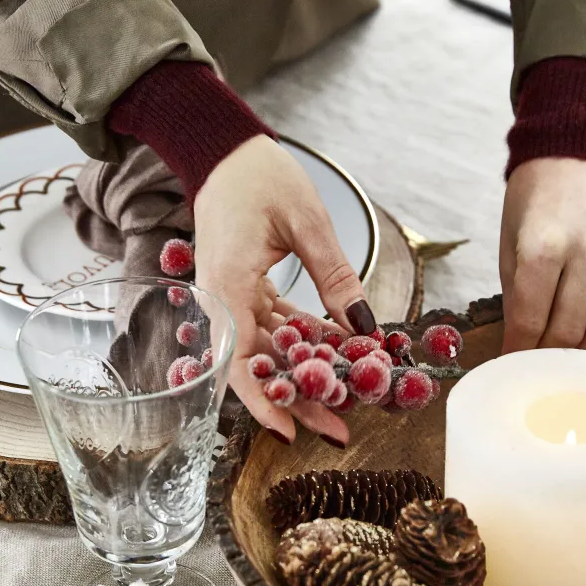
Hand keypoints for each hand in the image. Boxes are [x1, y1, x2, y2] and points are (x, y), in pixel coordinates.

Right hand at [193, 135, 372, 446]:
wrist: (224, 150)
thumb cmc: (258, 176)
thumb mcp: (307, 222)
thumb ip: (335, 276)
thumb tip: (364, 325)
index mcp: (227, 286)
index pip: (239, 365)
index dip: (264, 404)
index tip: (290, 434)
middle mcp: (222, 301)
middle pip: (258, 367)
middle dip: (298, 401)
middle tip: (341, 429)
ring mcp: (230, 297)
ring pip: (267, 351)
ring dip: (304, 374)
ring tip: (347, 396)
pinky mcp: (242, 290)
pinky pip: (272, 327)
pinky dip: (302, 342)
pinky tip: (338, 354)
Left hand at [499, 158, 585, 352]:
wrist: (575, 149)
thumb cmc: (536, 200)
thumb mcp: (511, 243)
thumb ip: (517, 295)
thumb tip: (522, 346)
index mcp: (542, 245)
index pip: (532, 320)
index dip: (521, 349)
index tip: (516, 364)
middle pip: (572, 328)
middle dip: (553, 352)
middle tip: (545, 359)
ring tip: (576, 346)